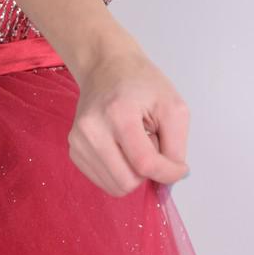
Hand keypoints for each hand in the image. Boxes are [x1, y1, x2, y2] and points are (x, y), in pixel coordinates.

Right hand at [68, 38, 189, 196]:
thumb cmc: (142, 83)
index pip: (145, 163)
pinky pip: (104, 181)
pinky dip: (119, 172)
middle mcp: (91, 130)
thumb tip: (171, 178)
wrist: (105, 67)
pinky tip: (121, 148)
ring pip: (115, 186)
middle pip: (127, 181)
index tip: (180, 167)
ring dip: (133, 173)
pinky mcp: (73, 150)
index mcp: (118, 114)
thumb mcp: (173, 107)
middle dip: (147, 172)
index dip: (168, 173)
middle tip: (150, 144)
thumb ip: (176, 146)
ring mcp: (77, 141)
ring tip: (134, 145)